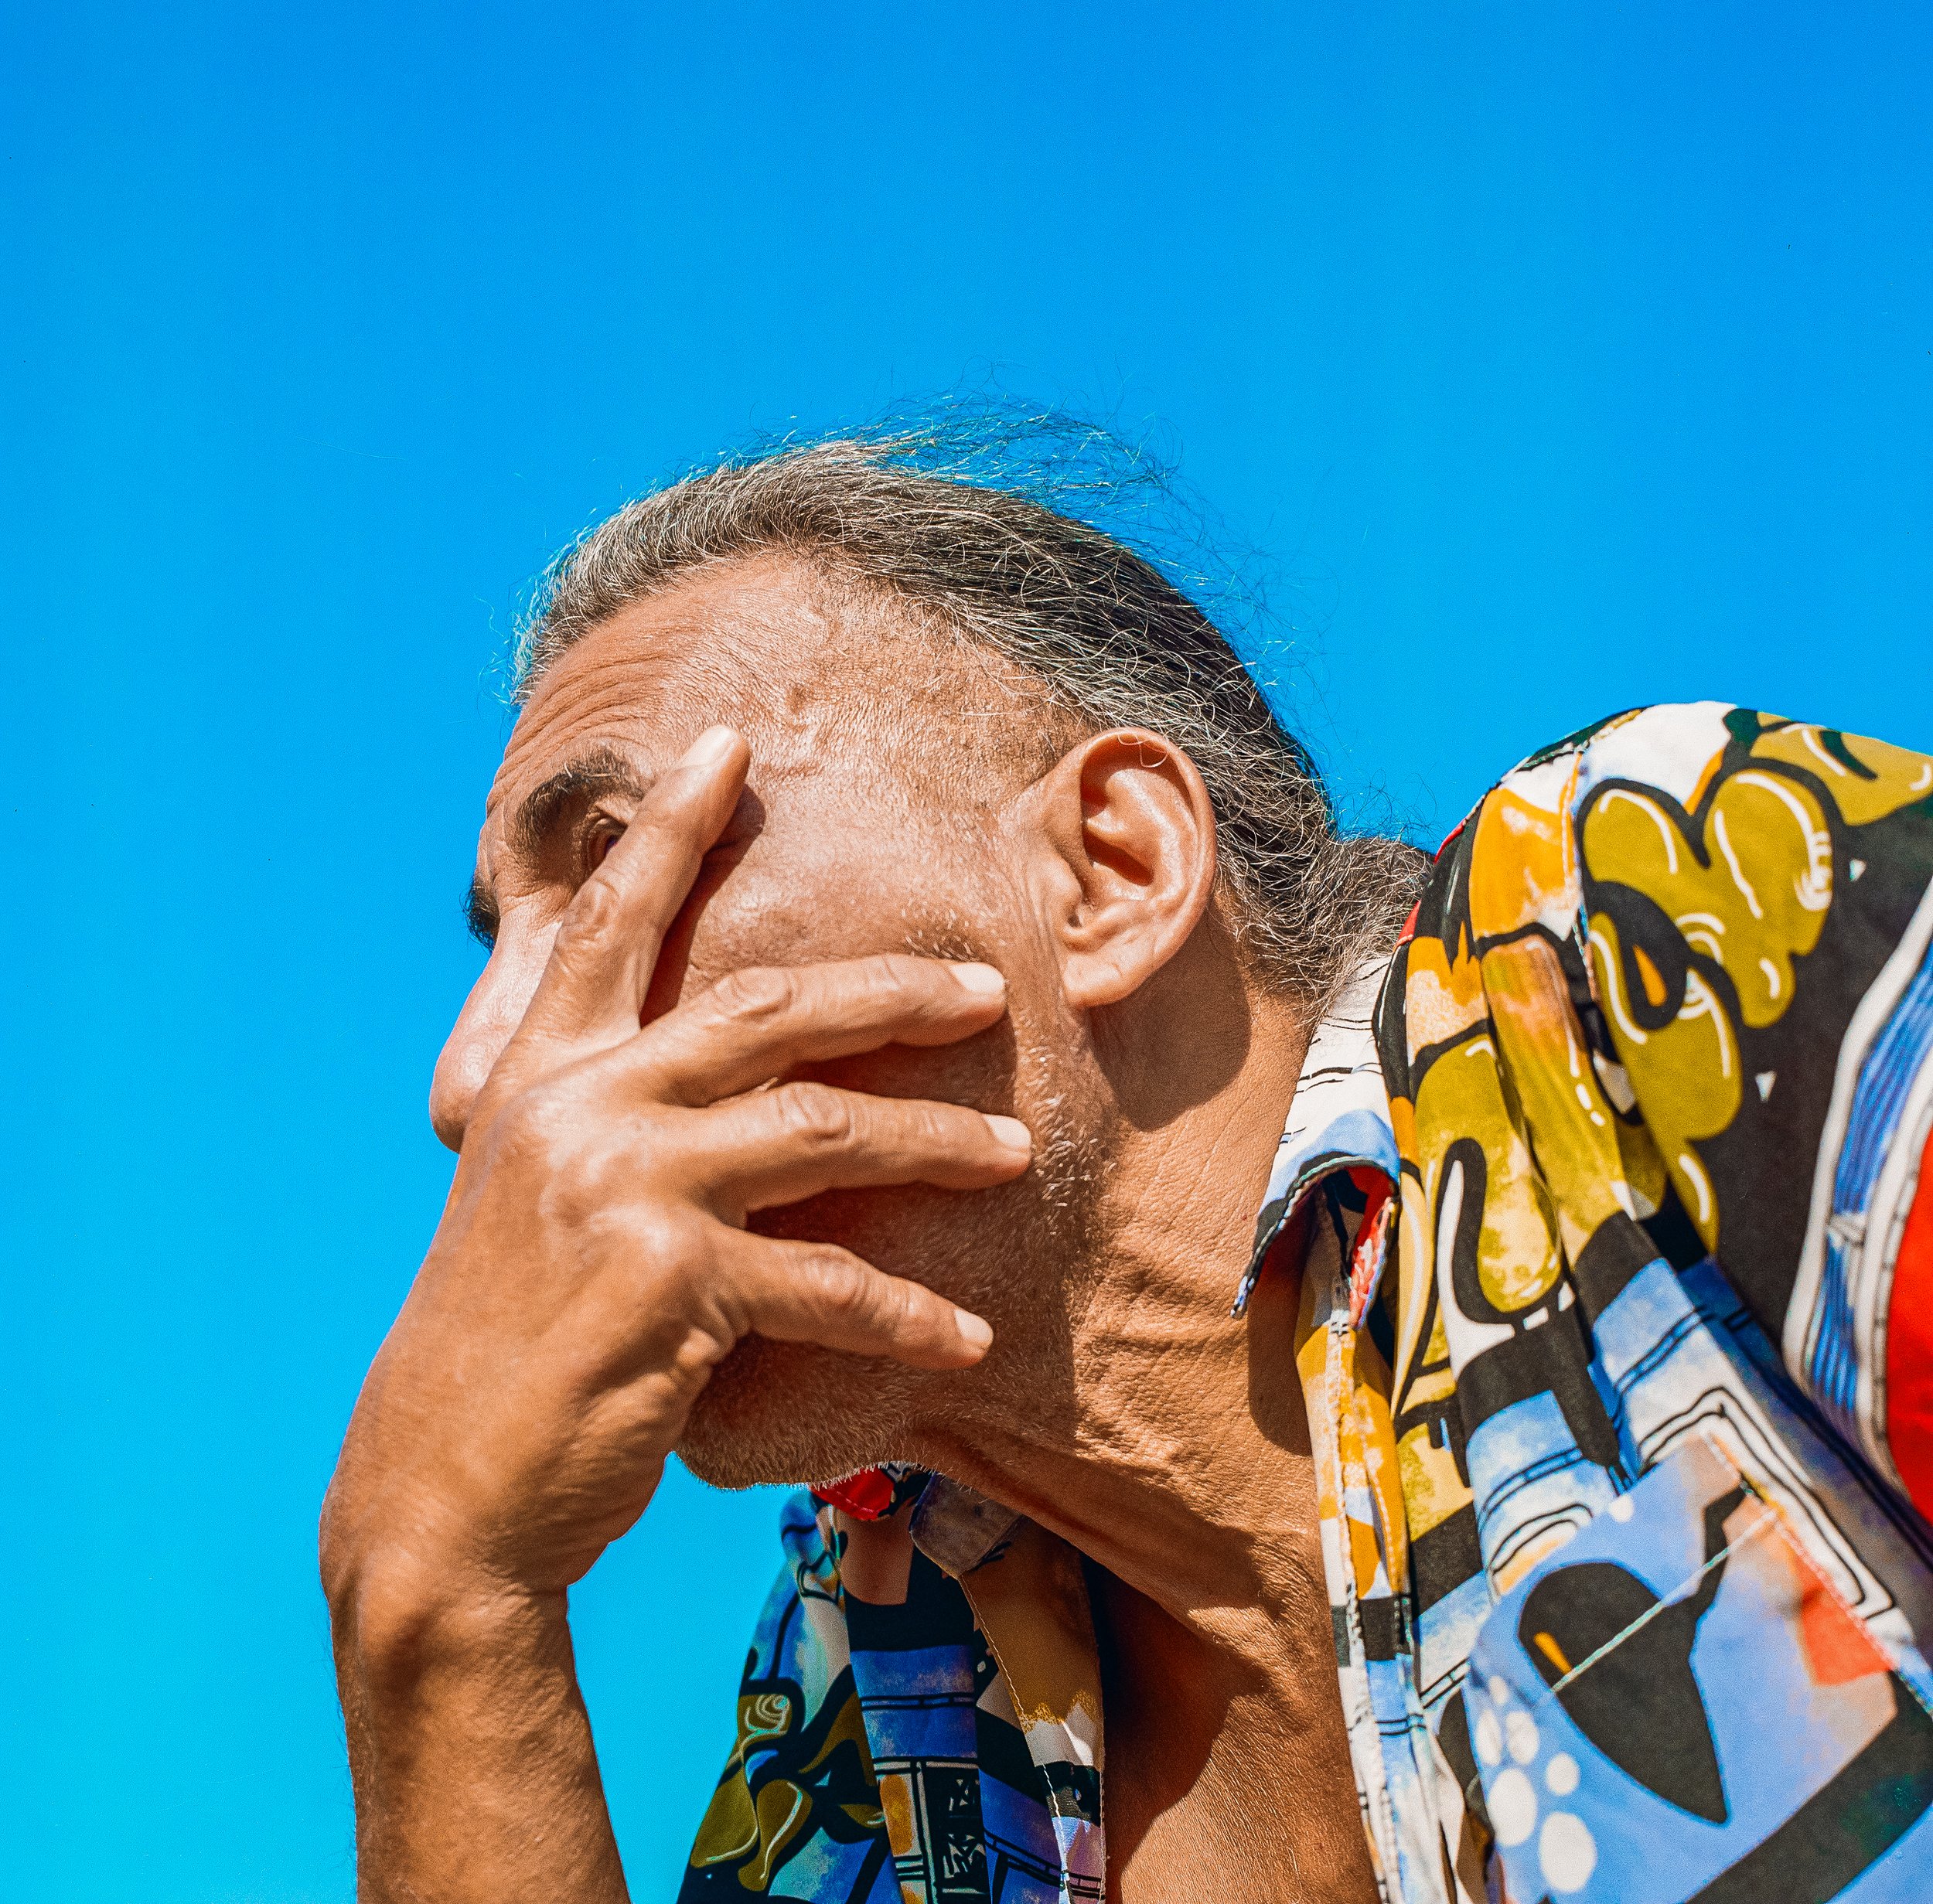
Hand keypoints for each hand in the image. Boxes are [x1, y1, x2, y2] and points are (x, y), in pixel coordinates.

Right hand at [321, 724, 1029, 1613]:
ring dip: (936, 1144)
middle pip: (764, 1005)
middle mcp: (578, 1108)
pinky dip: (905, 1311)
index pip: (615, 922)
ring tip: (1013, 1153)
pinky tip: (965, 1334)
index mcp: (540, 1076)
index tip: (732, 747)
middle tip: (984, 991)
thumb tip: (719, 1082)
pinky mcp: (669, 1282)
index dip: (674, 829)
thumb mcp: (532, 1197)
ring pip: (824, 1131)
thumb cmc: (505, 1343)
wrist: (436, 1490)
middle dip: (888, 990)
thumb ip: (607, 1120)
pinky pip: (829, 1283)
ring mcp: (623, 1187)